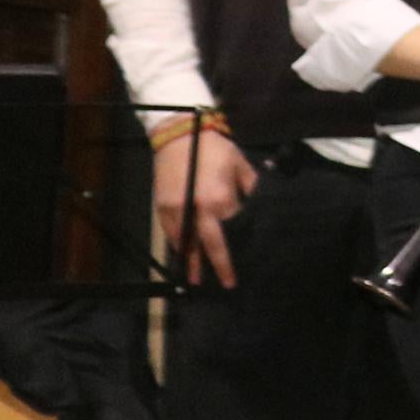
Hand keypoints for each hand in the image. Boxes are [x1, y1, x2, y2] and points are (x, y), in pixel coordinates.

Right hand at [152, 126, 259, 285]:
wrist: (178, 134)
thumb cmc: (215, 148)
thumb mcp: (241, 165)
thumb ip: (251, 188)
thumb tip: (258, 205)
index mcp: (221, 199)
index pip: (233, 228)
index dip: (241, 240)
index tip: (249, 255)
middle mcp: (198, 209)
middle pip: (209, 245)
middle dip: (217, 266)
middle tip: (226, 285)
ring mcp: (177, 210)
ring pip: (185, 242)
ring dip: (192, 260)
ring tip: (196, 279)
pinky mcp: (162, 207)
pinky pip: (170, 232)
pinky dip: (178, 244)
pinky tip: (183, 254)